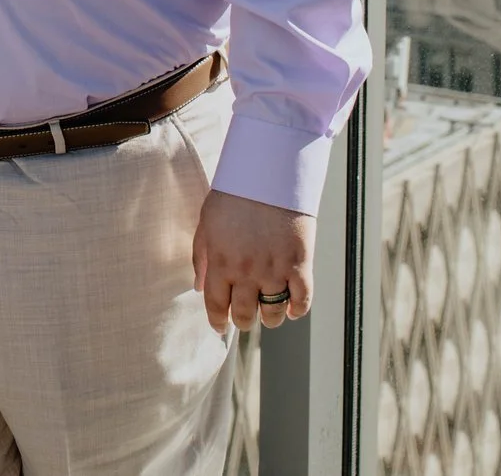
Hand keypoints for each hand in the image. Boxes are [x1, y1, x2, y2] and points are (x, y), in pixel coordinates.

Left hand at [193, 188, 313, 332]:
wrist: (269, 173)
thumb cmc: (235, 195)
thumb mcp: (207, 222)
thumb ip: (201, 257)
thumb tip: (199, 287)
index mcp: (221, 262)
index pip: (216, 305)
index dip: (217, 321)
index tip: (219, 327)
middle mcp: (246, 272)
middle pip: (244, 315)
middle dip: (242, 321)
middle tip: (244, 318)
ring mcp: (275, 270)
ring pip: (272, 313)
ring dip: (269, 318)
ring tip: (268, 311)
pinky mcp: (300, 264)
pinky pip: (301, 301)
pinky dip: (296, 310)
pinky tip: (291, 308)